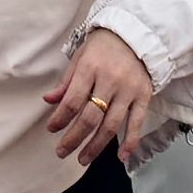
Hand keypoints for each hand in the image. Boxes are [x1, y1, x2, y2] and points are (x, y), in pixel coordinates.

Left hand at [45, 28, 153, 165]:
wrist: (136, 34)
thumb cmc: (103, 46)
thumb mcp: (81, 57)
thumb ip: (66, 81)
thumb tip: (49, 101)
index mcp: (90, 68)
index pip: (72, 101)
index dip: (60, 118)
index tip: (51, 129)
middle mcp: (110, 81)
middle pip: (90, 117)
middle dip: (74, 138)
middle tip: (62, 151)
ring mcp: (128, 90)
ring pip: (111, 125)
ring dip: (96, 146)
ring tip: (83, 159)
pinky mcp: (144, 96)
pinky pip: (137, 123)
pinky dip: (130, 142)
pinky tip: (121, 157)